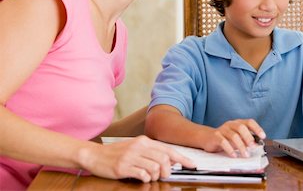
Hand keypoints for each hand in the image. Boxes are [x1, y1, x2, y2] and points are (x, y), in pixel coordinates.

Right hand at [80, 135, 194, 182]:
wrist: (94, 155)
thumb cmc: (117, 153)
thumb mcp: (136, 147)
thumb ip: (152, 152)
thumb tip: (171, 160)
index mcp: (144, 141)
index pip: (168, 149)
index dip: (182, 158)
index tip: (191, 165)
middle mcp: (139, 147)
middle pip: (164, 159)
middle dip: (168, 170)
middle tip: (164, 175)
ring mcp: (130, 156)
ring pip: (155, 168)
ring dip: (155, 175)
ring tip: (149, 176)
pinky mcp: (123, 167)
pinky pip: (142, 175)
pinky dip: (145, 178)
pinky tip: (141, 177)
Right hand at [202, 119, 265, 157]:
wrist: (207, 137)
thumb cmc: (224, 138)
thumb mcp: (236, 137)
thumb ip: (245, 140)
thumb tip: (256, 145)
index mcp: (237, 123)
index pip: (249, 122)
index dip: (257, 128)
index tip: (263, 136)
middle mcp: (230, 124)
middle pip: (241, 127)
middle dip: (248, 137)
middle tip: (253, 146)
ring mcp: (223, 129)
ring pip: (233, 136)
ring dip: (241, 146)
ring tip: (245, 155)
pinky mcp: (216, 136)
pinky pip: (223, 142)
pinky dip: (230, 149)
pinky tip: (234, 155)